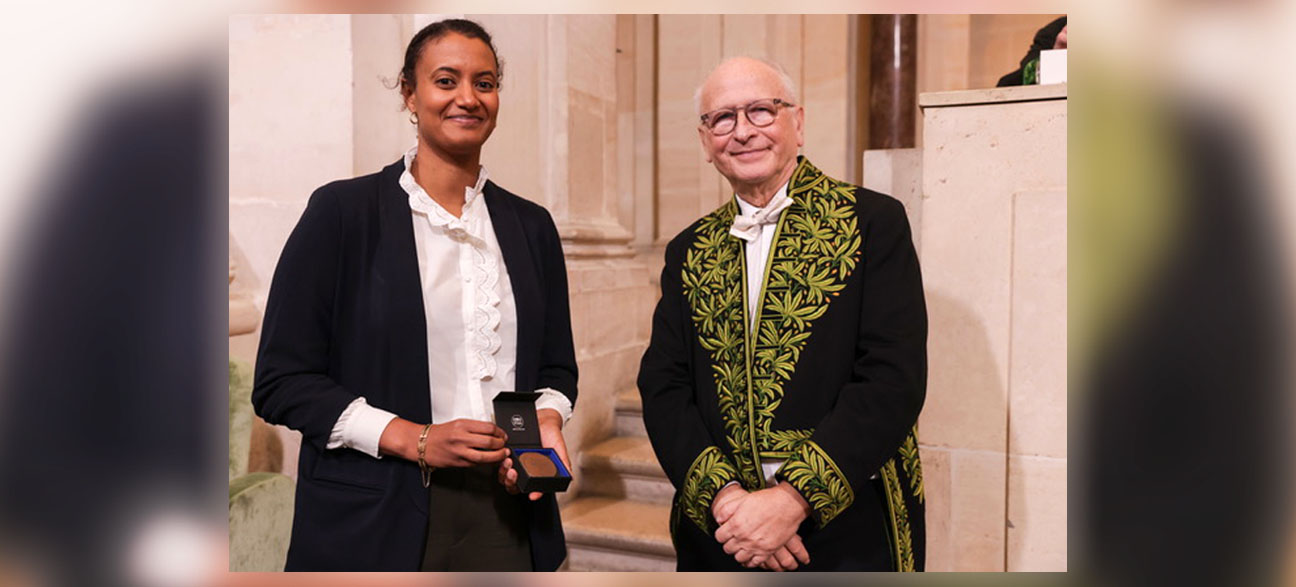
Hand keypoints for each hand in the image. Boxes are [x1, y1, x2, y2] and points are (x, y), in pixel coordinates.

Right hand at [378, 417, 506, 466]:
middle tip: (504, 445)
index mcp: (462, 425)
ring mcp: (460, 451)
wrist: (422, 444)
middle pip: (490, 441)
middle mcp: (461, 437)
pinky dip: (485, 462)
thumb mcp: (457, 424)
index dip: (500, 432)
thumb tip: (492, 432)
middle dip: (501, 444)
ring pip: (485, 456)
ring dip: (497, 456)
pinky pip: (476, 463)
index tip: (503, 434)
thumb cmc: (439, 434)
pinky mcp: (458, 462)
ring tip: (502, 454)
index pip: (489, 427)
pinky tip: (489, 460)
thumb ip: (474, 428)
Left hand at [498, 408, 570, 500]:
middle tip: (514, 474)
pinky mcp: (508, 454)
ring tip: (508, 463)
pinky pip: (500, 464)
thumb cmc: (551, 435)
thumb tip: (570, 477)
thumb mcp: (560, 449)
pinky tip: (505, 457)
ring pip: (505, 477)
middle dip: (512, 483)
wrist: (542, 419)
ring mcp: (516, 463)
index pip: (535, 488)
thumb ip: (564, 463)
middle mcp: (526, 471)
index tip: (533, 495)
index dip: (534, 494)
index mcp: (538, 473)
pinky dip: (500, 464)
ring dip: (504, 474)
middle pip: (516, 486)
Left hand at [714, 483, 810, 566]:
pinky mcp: (767, 551)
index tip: (725, 533)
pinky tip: (751, 555)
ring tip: (742, 547)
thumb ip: (727, 509)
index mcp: (736, 524)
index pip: (719, 537)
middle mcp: (743, 537)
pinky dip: (750, 561)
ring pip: (738, 558)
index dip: (721, 534)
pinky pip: (754, 563)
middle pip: (727, 549)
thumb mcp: (742, 500)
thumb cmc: (767, 500)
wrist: (787, 504)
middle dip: (729, 544)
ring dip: (738, 553)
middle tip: (733, 539)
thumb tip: (719, 519)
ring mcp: (755, 546)